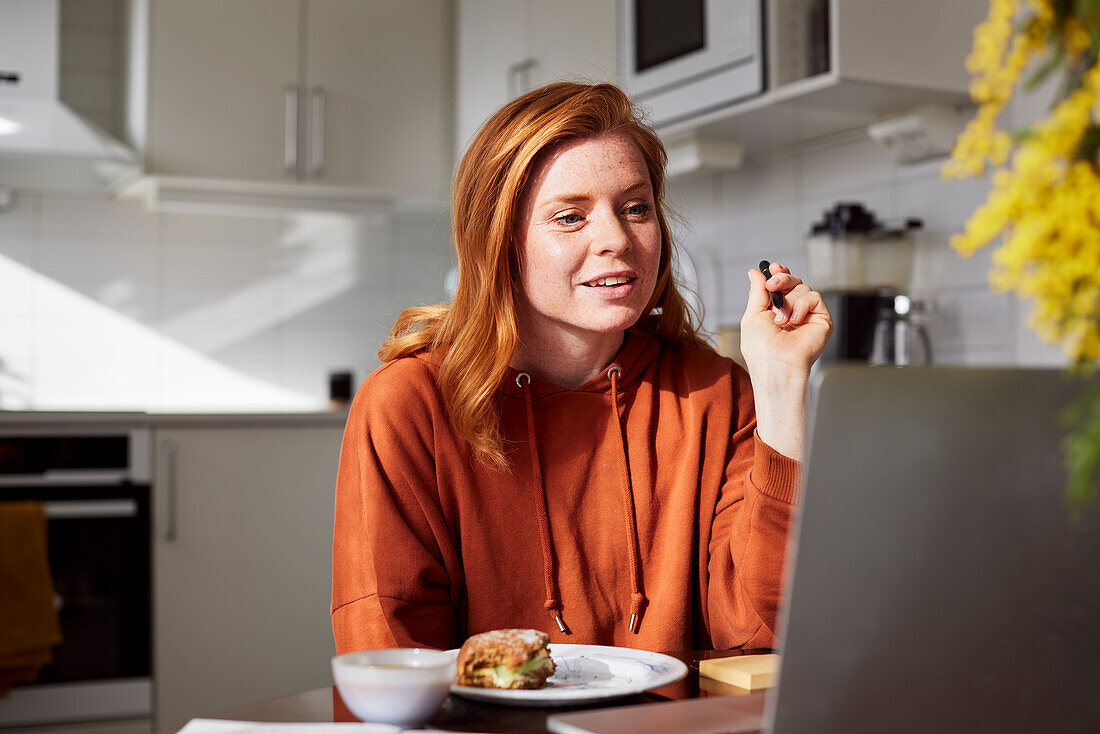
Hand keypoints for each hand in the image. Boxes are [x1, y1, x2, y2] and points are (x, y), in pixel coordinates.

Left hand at [739, 263, 832, 460]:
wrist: (775, 366)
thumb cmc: (761, 348)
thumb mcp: (752, 315)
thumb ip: (756, 292)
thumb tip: (755, 272)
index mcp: (776, 309)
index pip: (782, 284)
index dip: (778, 273)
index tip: (771, 268)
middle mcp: (793, 311)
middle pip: (793, 280)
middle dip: (782, 278)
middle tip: (773, 286)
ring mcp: (808, 315)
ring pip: (803, 287)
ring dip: (789, 301)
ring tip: (781, 320)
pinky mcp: (822, 320)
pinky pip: (814, 297)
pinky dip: (802, 305)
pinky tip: (794, 321)